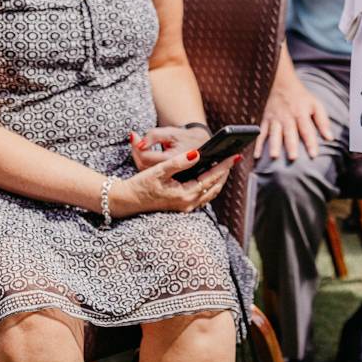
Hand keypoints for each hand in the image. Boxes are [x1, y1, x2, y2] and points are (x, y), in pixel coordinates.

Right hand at [110, 146, 238, 217]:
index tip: (234, 156)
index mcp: (185, 194)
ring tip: (225, 166)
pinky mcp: (182, 206)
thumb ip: (179, 162)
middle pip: (214, 187)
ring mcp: (185, 206)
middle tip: (233, 159)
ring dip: (218, 179)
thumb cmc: (141, 184)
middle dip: (224, 172)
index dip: (223, 166)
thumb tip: (197, 154)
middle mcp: (188, 203)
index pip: (210, 178)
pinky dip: (209, 185)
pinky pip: (202, 196)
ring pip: (210, 192)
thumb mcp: (159, 170)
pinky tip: (210, 177)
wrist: (128, 200)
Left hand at [128, 125, 211, 170]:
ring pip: (145, 171)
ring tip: (138, 143)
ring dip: (139, 157)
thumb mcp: (172, 132)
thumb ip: (154, 135)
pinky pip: (150, 172)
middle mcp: (171, 173)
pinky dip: (144, 162)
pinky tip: (144, 153)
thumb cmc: (186, 138)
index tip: (134, 136)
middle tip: (134, 138)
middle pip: (143, 165)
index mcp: (173, 160)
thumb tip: (138, 143)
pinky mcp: (169, 180)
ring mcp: (170, 178)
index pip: (146, 157)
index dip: (137, 147)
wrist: (204, 146)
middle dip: (136, 152)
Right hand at [256, 73, 333, 160]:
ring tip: (274, 156)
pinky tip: (257, 155)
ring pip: (274, 133)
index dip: (310, 142)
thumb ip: (323, 121)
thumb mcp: (316, 105)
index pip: (307, 130)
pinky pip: (261, 133)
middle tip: (293, 158)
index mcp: (301, 113)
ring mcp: (275, 119)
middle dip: (291, 145)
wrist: (282, 83)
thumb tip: (330, 138)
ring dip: (274, 145)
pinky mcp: (265, 120)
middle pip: (289, 132)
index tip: (314, 155)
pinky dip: (258, 144)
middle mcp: (287, 117)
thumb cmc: (302, 97)